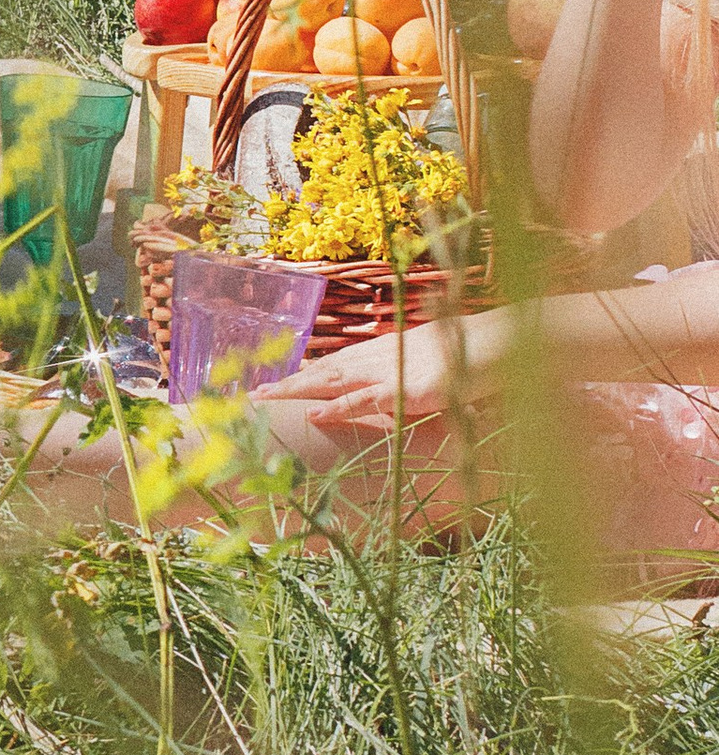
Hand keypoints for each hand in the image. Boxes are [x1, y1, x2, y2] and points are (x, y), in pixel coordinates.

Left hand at [255, 308, 503, 432]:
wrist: (504, 341)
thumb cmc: (473, 358)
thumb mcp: (434, 370)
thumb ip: (411, 382)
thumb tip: (396, 399)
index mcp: (385, 353)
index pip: (334, 364)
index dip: (303, 374)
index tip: (272, 383)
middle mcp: (381, 358)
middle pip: (324, 371)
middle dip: (286, 383)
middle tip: (250, 395)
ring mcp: (394, 372)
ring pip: (333, 382)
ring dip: (296, 391)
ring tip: (263, 401)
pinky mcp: (411, 390)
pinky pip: (367, 400)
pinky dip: (338, 407)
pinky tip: (313, 413)